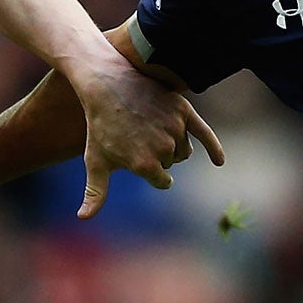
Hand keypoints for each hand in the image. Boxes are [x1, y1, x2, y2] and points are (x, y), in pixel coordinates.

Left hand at [73, 61, 223, 219]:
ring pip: (184, 149)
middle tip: (138, 138)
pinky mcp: (182, 111)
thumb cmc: (98, 126)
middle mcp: (164, 149)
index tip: (141, 161)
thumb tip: (84, 218)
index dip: (152, 173)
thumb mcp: (95, 161)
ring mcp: (175, 129)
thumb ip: (95, 193)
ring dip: (174, 146)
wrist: (106, 84)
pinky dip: (214, 148)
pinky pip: (205, 134)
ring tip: (151, 130)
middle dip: (159, 156)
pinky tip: (219, 161)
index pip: (162, 181)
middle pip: (172, 163)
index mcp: (145, 165)